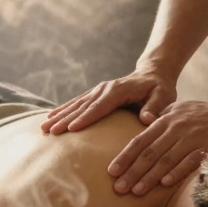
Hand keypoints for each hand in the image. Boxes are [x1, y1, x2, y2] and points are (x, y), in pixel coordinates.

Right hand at [41, 68, 177, 134]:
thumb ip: (155, 108)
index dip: (86, 117)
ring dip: (59, 115)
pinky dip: (62, 110)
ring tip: (43, 127)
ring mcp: (97, 90)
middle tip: (50, 132)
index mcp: (119, 90)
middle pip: (82, 106)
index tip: (72, 128)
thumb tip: (147, 119)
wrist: (153, 75)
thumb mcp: (164, 97)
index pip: (100, 106)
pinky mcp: (94, 94)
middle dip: (65, 119)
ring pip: (75, 104)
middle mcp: (104, 89)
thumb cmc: (160, 89)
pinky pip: (76, 103)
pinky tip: (50, 117)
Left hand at [109, 99, 207, 195]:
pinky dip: (177, 172)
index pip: (140, 141)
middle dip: (132, 172)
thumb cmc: (197, 113)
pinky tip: (164, 184)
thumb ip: (157, 120)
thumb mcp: (174, 109)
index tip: (111, 171)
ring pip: (166, 160)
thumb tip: (138, 130)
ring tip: (136, 191)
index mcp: (164, 121)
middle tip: (118, 188)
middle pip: (149, 154)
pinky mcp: (206, 147)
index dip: (125, 157)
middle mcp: (175, 130)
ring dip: (150, 177)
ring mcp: (191, 139)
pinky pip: (189, 162)